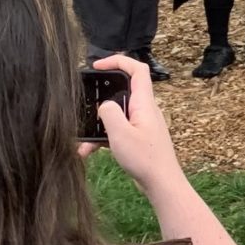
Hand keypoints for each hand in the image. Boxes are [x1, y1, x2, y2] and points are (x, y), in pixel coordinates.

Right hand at [92, 54, 184, 193]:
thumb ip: (109, 113)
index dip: (119, 60)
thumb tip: (104, 106)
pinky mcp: (139, 137)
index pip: (137, 69)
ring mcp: (142, 124)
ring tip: (81, 141)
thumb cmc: (145, 158)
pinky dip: (104, 138)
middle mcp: (145, 110)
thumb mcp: (120, 133)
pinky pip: (118, 130)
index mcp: (144, 103)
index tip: (98, 65)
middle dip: (101, 96)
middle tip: (84, 102)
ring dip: (99, 125)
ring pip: (117, 114)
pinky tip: (88, 152)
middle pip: (123, 91)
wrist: (162, 184)